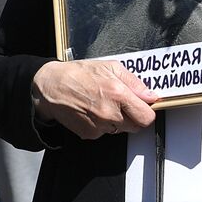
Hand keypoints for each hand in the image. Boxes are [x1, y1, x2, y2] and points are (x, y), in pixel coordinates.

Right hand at [30, 60, 158, 139]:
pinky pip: (105, 133)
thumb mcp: (110, 67)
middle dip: (134, 117)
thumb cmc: (79, 74)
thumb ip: (134, 83)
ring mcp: (99, 126)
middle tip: (124, 105)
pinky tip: (93, 111)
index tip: (143, 107)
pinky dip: (103, 125)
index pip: (147, 117)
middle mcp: (110, 113)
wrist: (51, 86)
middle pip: (137, 127)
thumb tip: (150, 96)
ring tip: (104, 105)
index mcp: (118, 95)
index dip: (147, 112)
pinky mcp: (89, 134)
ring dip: (118, 121)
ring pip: (121, 130)